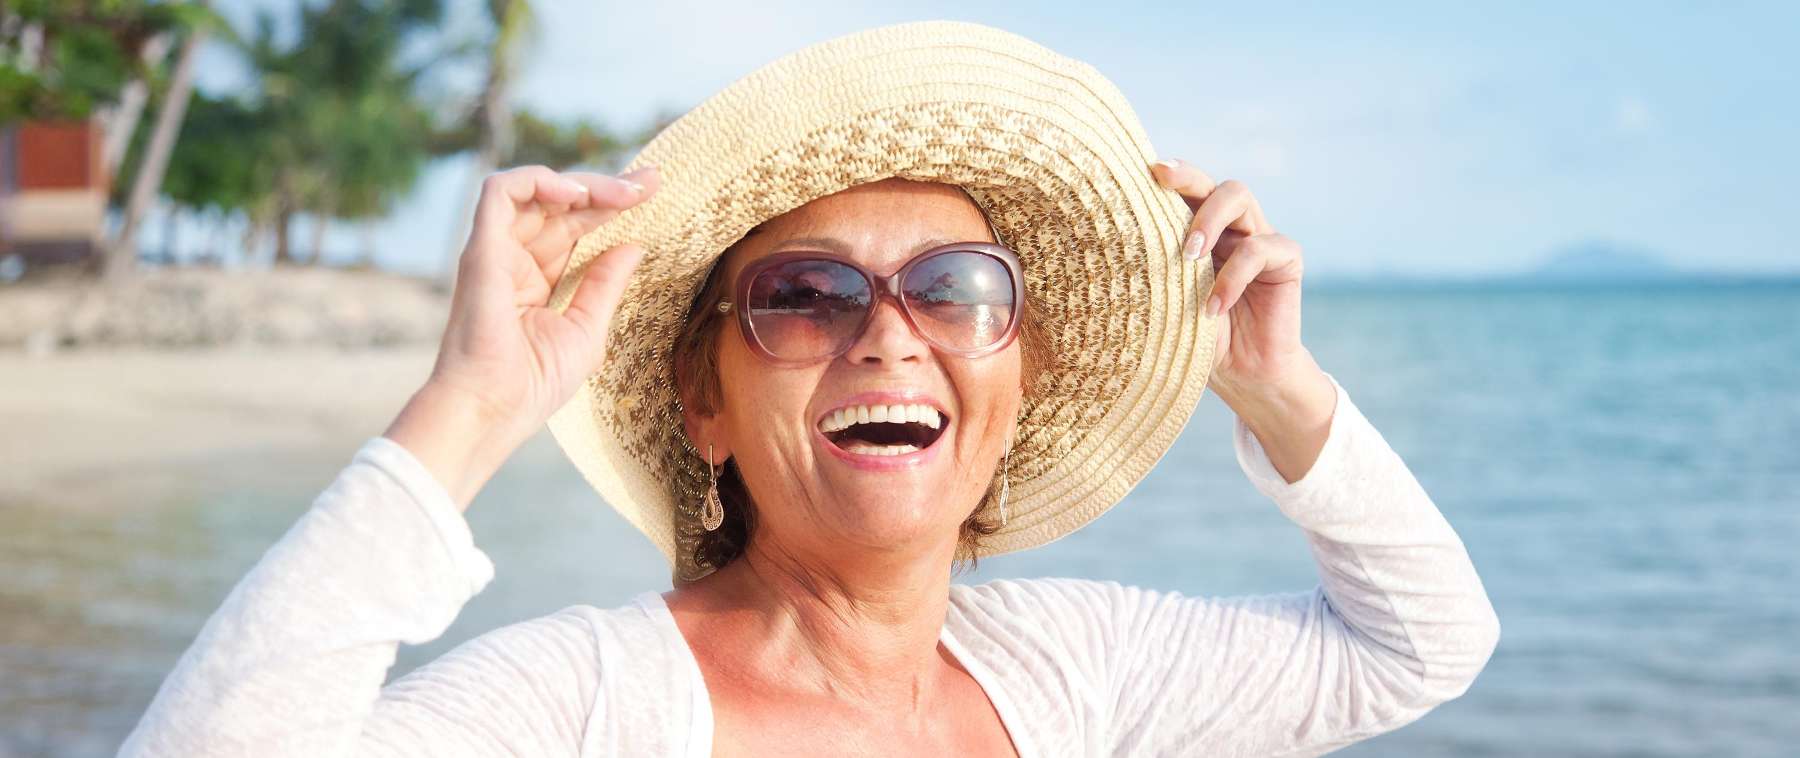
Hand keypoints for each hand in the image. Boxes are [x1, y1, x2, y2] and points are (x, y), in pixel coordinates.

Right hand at [386, 164, 660, 509]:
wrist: (493, 410)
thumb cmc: (533, 383)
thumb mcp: (586, 328)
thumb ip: (605, 284)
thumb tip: (633, 245)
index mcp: (537, 277)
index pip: (576, 226)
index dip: (612, 205)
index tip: (653, 190)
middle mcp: (515, 258)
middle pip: (561, 205)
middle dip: (608, 187)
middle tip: (651, 181)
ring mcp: (496, 250)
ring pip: (534, 190)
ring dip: (581, 184)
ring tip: (622, 193)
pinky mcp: (481, 248)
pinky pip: (500, 191)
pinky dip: (538, 181)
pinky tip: (577, 196)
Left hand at [1151, 158, 1334, 482]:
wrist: (1242, 377)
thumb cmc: (1194, 339)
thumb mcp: (1163, 303)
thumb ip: (1148, 272)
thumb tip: (1095, 252)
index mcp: (1197, 230)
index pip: (1183, 191)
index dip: (1166, 174)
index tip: (1141, 170)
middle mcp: (1229, 227)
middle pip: (1211, 181)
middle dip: (1187, 177)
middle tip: (1161, 182)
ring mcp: (1259, 237)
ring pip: (1239, 196)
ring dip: (1208, 219)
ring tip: (1187, 256)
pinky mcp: (1286, 260)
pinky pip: (1261, 249)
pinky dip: (1233, 276)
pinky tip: (1214, 307)